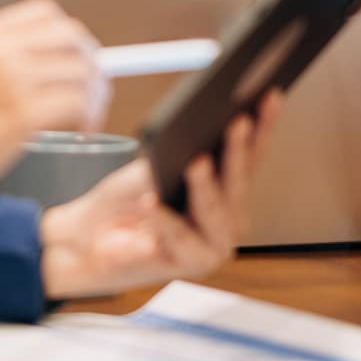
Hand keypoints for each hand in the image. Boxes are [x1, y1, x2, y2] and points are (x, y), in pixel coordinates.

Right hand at [0, 0, 102, 226]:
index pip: (44, 13)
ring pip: (80, 70)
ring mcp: (10, 80)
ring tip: (86, 114)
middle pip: (70, 36)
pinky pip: (79, 102)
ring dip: (94, 93)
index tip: (76, 55)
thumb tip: (54, 57)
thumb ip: (0, 58)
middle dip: (90, 61)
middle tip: (91, 85)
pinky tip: (81, 128)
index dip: (68, 34)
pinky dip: (89, 115)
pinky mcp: (23, 113)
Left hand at [38, 92, 279, 300]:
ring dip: (205, 186)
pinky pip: (180, 237)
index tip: (268, 95)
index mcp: (228, 190)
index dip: (263, 125)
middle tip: (237, 121)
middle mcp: (230, 218)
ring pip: (215, 210)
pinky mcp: (190, 265)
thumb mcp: (149, 166)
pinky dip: (166, 220)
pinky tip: (152, 203)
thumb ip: (175, 154)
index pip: (251, 153)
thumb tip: (196, 133)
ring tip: (196, 162)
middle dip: (238, 150)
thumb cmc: (124, 199)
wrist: (91, 240)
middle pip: (238, 181)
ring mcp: (214, 244)